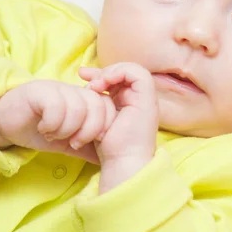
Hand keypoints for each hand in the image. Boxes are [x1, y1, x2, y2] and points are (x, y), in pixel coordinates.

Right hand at [0, 80, 116, 163]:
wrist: (6, 122)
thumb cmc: (40, 130)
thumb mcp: (67, 143)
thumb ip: (87, 148)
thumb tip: (106, 160)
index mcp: (86, 100)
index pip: (109, 106)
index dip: (106, 126)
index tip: (95, 141)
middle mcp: (75, 91)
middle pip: (98, 105)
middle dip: (90, 131)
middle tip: (75, 143)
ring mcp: (58, 88)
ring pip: (78, 108)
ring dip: (67, 129)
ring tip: (54, 135)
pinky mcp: (40, 90)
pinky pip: (56, 107)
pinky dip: (52, 124)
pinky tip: (43, 128)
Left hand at [79, 62, 158, 192]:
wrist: (122, 162)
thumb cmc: (110, 147)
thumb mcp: (100, 117)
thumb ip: (97, 101)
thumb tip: (85, 83)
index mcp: (131, 103)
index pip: (120, 78)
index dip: (102, 73)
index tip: (83, 76)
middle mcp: (141, 99)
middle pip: (126, 71)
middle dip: (105, 71)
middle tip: (86, 79)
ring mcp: (147, 98)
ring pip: (133, 69)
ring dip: (112, 72)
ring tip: (96, 85)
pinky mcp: (148, 98)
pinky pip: (138, 74)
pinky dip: (120, 73)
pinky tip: (105, 83)